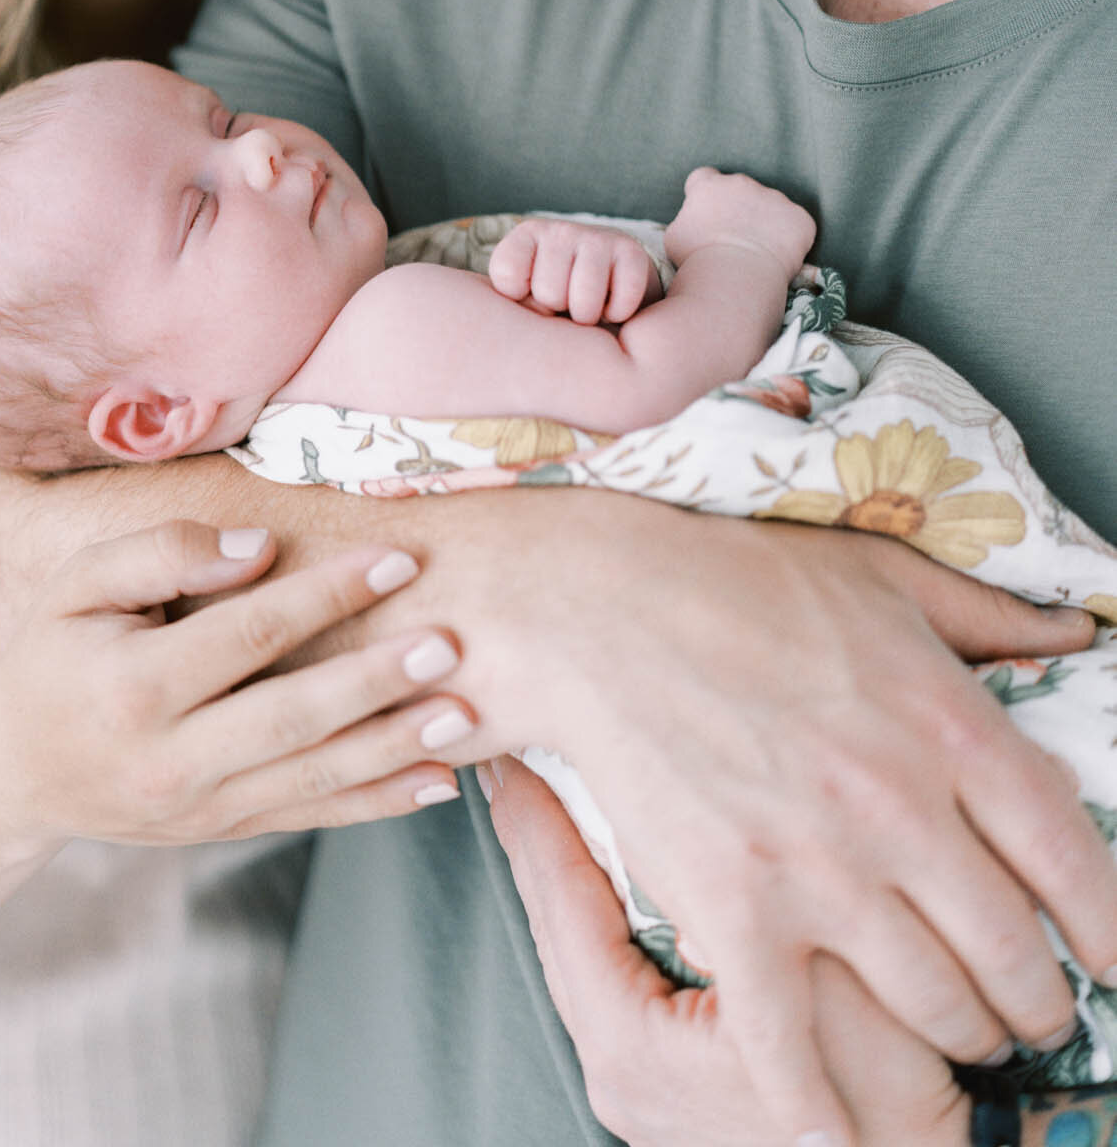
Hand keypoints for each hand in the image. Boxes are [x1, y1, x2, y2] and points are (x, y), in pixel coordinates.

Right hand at [0, 520, 477, 845]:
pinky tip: (437, 781)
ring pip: (312, 779)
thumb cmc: (55, 654)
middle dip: (376, 681)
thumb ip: (163, 552)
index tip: (396, 558)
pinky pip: (309, 816)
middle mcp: (169, 758)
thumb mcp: (79, 585)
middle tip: (450, 644)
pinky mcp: (220, 830)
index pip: (249, 634)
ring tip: (464, 715)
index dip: (326, 595)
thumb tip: (258, 548)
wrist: (12, 773)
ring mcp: (198, 807)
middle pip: (292, 717)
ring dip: (393, 748)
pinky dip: (376, 803)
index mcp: (134, 686)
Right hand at [469, 494, 1115, 1146]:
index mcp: (950, 725)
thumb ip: (989, 615)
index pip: (1074, 863)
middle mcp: (901, 809)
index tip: (1109, 961)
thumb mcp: (882, 575)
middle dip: (1033, 1003)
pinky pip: (793, 1039)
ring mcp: (818, 867)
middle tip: (1027, 1012)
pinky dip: (819, 1100)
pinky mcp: (735, 907)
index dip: (1108, 931)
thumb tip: (1076, 631)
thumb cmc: (737, 578)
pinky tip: (833, 1126)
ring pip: (930, 1004)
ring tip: (951, 1037)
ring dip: (954, 1037)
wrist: (601, 602)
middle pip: (1012, 955)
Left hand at [489, 217, 660, 324]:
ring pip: (584, 302)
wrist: (610, 279)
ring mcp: (597, 238)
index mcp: (526, 236)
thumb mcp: (525, 295)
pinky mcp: (632, 252)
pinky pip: (622, 302)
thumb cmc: (558, 294)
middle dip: (557, 310)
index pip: (508, 276)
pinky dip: (618, 314)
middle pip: (548, 293)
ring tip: (586, 306)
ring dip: (587, 316)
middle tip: (566, 303)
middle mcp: (560, 230)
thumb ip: (515, 304)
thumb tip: (530, 317)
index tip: (532, 296)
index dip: (521, 299)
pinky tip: (612, 304)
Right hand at [663, 167, 815, 279]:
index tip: (709, 214)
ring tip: (756, 254)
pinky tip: (778, 259)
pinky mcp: (799, 217)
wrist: (735, 278)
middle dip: (739, 209)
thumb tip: (694, 222)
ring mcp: (774, 197)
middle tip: (734, 240)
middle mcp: (742, 183)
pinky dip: (789, 239)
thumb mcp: (674, 236)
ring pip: (770, 207)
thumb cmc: (697, 261)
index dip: (707, 195)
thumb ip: (686, 220)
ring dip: (765, 223)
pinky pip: (795, 225)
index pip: (706, 177)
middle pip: (741, 190)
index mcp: (708, 185)